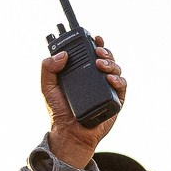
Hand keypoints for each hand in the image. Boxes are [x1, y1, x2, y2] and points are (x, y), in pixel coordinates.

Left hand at [40, 39, 125, 168]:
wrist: (69, 133)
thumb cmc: (59, 112)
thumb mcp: (47, 88)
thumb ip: (47, 69)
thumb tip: (63, 54)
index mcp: (83, 73)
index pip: (92, 54)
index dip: (95, 44)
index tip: (94, 37)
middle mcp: (96, 79)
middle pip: (106, 59)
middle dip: (104, 51)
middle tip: (97, 51)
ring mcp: (107, 89)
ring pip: (116, 70)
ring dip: (111, 63)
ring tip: (100, 64)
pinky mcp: (115, 101)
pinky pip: (122, 86)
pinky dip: (118, 80)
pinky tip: (110, 79)